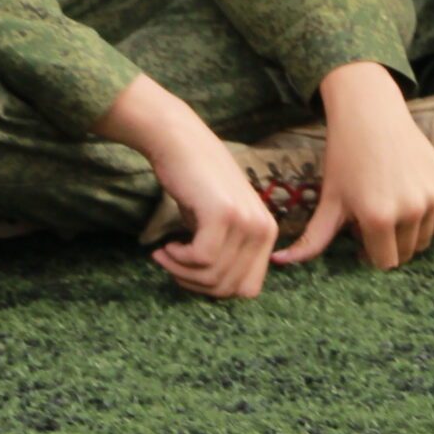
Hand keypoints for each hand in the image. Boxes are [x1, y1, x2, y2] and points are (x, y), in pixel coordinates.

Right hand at [94, 76, 276, 298]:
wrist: (179, 142)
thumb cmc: (194, 183)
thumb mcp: (220, 224)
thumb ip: (228, 254)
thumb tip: (217, 291)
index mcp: (268, 233)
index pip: (248, 289)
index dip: (215, 289)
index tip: (189, 273)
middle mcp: (264, 228)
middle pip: (229, 288)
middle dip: (194, 283)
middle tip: (171, 263)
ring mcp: (246, 220)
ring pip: (213, 276)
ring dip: (181, 270)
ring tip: (165, 253)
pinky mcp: (223, 214)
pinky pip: (201, 259)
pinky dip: (178, 259)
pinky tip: (166, 245)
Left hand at [276, 63, 433, 270]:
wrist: (370, 113)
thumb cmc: (345, 156)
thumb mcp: (329, 200)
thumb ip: (311, 241)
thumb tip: (281, 263)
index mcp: (378, 219)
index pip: (384, 263)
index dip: (369, 252)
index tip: (359, 232)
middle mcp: (411, 209)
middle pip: (406, 254)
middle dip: (389, 243)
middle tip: (372, 215)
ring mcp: (432, 195)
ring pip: (425, 239)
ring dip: (410, 232)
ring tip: (389, 204)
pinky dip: (432, 219)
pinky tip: (412, 199)